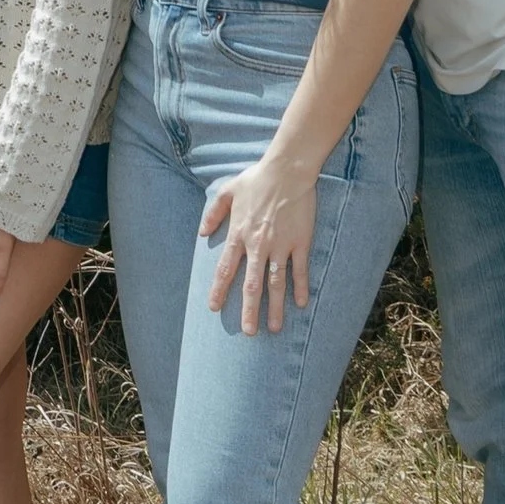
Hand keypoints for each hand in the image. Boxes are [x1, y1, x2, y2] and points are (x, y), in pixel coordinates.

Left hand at [202, 154, 318, 334]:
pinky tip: (301, 304)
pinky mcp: (300, 242)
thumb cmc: (257, 178)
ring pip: (276, 283)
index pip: (226, 269)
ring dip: (275, 308)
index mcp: (239, 234)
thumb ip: (213, 213)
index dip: (219, 290)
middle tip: (248, 332)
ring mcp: (280, 246)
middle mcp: (258, 245)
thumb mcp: (227, 191)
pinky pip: (300, 270)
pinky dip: (301, 288)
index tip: (213, 308)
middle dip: (248, 311)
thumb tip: (202, 233)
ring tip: (274, 328)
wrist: (287, 171)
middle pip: (251, 285)